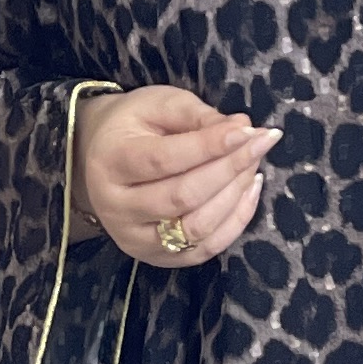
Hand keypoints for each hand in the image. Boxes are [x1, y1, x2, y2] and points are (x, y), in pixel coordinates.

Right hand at [72, 86, 279, 271]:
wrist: (101, 161)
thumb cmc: (133, 127)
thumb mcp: (156, 105)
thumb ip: (195, 115)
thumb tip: (241, 127)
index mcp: (111, 163)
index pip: (164, 160)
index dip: (210, 147)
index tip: (247, 130)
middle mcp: (117, 208)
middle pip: (182, 198)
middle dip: (230, 169)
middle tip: (261, 143)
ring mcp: (136, 240)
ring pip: (196, 228)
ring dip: (235, 195)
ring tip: (254, 163)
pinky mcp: (156, 258)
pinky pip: (205, 249)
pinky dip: (235, 221)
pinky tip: (249, 190)